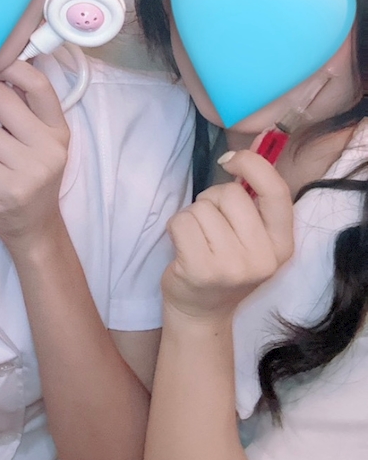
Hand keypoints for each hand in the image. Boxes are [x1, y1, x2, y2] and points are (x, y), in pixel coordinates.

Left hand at [0, 60, 69, 257]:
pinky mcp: (11, 188)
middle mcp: (50, 146)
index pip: (38, 84)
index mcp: (58, 129)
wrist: (36, 227)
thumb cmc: (31, 177)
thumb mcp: (42, 142)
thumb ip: (28, 112)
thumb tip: (3, 71)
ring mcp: (32, 169)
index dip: (12, 68)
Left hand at [162, 149, 294, 323]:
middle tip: (211, 226)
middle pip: (231, 194)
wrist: (201, 312)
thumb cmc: (224, 264)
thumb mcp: (251, 237)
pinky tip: (183, 248)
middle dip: (213, 199)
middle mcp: (263, 258)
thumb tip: (248, 147)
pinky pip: (182, 221)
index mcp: (282, 245)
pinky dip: (176, 227)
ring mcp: (233, 266)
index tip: (232, 160)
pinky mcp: (202, 270)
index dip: (253, 165)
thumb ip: (255, 198)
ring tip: (198, 240)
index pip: (276, 192)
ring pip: (203, 207)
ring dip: (193, 216)